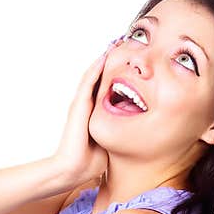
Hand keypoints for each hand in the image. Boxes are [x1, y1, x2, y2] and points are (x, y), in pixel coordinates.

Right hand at [51, 40, 120, 184]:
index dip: (118, 73)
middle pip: (100, 77)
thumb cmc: (91, 162)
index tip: (131, 61)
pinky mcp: (78, 107)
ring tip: (115, 44)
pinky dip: (96, 69)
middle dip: (112, 60)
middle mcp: (87, 106)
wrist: (73, 170)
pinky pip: (88, 83)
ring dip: (103, 59)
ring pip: (93, 75)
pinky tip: (104, 57)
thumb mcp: (113, 143)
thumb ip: (122, 134)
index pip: (108, 88)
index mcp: (95, 113)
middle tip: (124, 44)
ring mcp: (81, 105)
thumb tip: (140, 132)